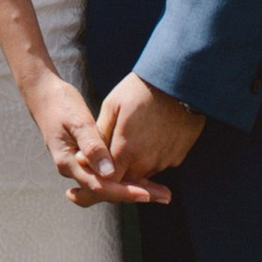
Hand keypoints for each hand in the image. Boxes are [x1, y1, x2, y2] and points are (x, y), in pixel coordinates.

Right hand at [25, 71, 170, 206]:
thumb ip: (93, 146)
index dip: (125, 192)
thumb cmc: (60, 104)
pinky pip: (105, 175)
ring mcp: (79, 165)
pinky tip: (142, 175)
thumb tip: (109, 172)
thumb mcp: (78, 121)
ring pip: (107, 184)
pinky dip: (124, 177)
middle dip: (135, 194)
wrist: (43, 94)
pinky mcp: (85, 159)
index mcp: (69, 163)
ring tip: (159, 190)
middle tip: (164, 196)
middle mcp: (74, 170)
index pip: (100, 187)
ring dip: (132, 187)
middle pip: (106, 191)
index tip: (147, 194)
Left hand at [88, 74, 205, 201]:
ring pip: (143, 173)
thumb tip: (82, 158)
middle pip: (126, 180)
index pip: (108, 181)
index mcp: (126, 151)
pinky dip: (152, 157)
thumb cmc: (141, 89)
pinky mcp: (177, 157)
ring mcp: (164, 161)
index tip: (95, 167)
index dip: (100, 178)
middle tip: (116, 147)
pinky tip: (152, 136)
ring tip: (135, 137)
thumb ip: (99, 137)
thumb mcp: (112, 106)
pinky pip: (159, 164)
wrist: (180, 80)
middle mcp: (146, 163)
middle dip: (118, 171)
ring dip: (135, 164)